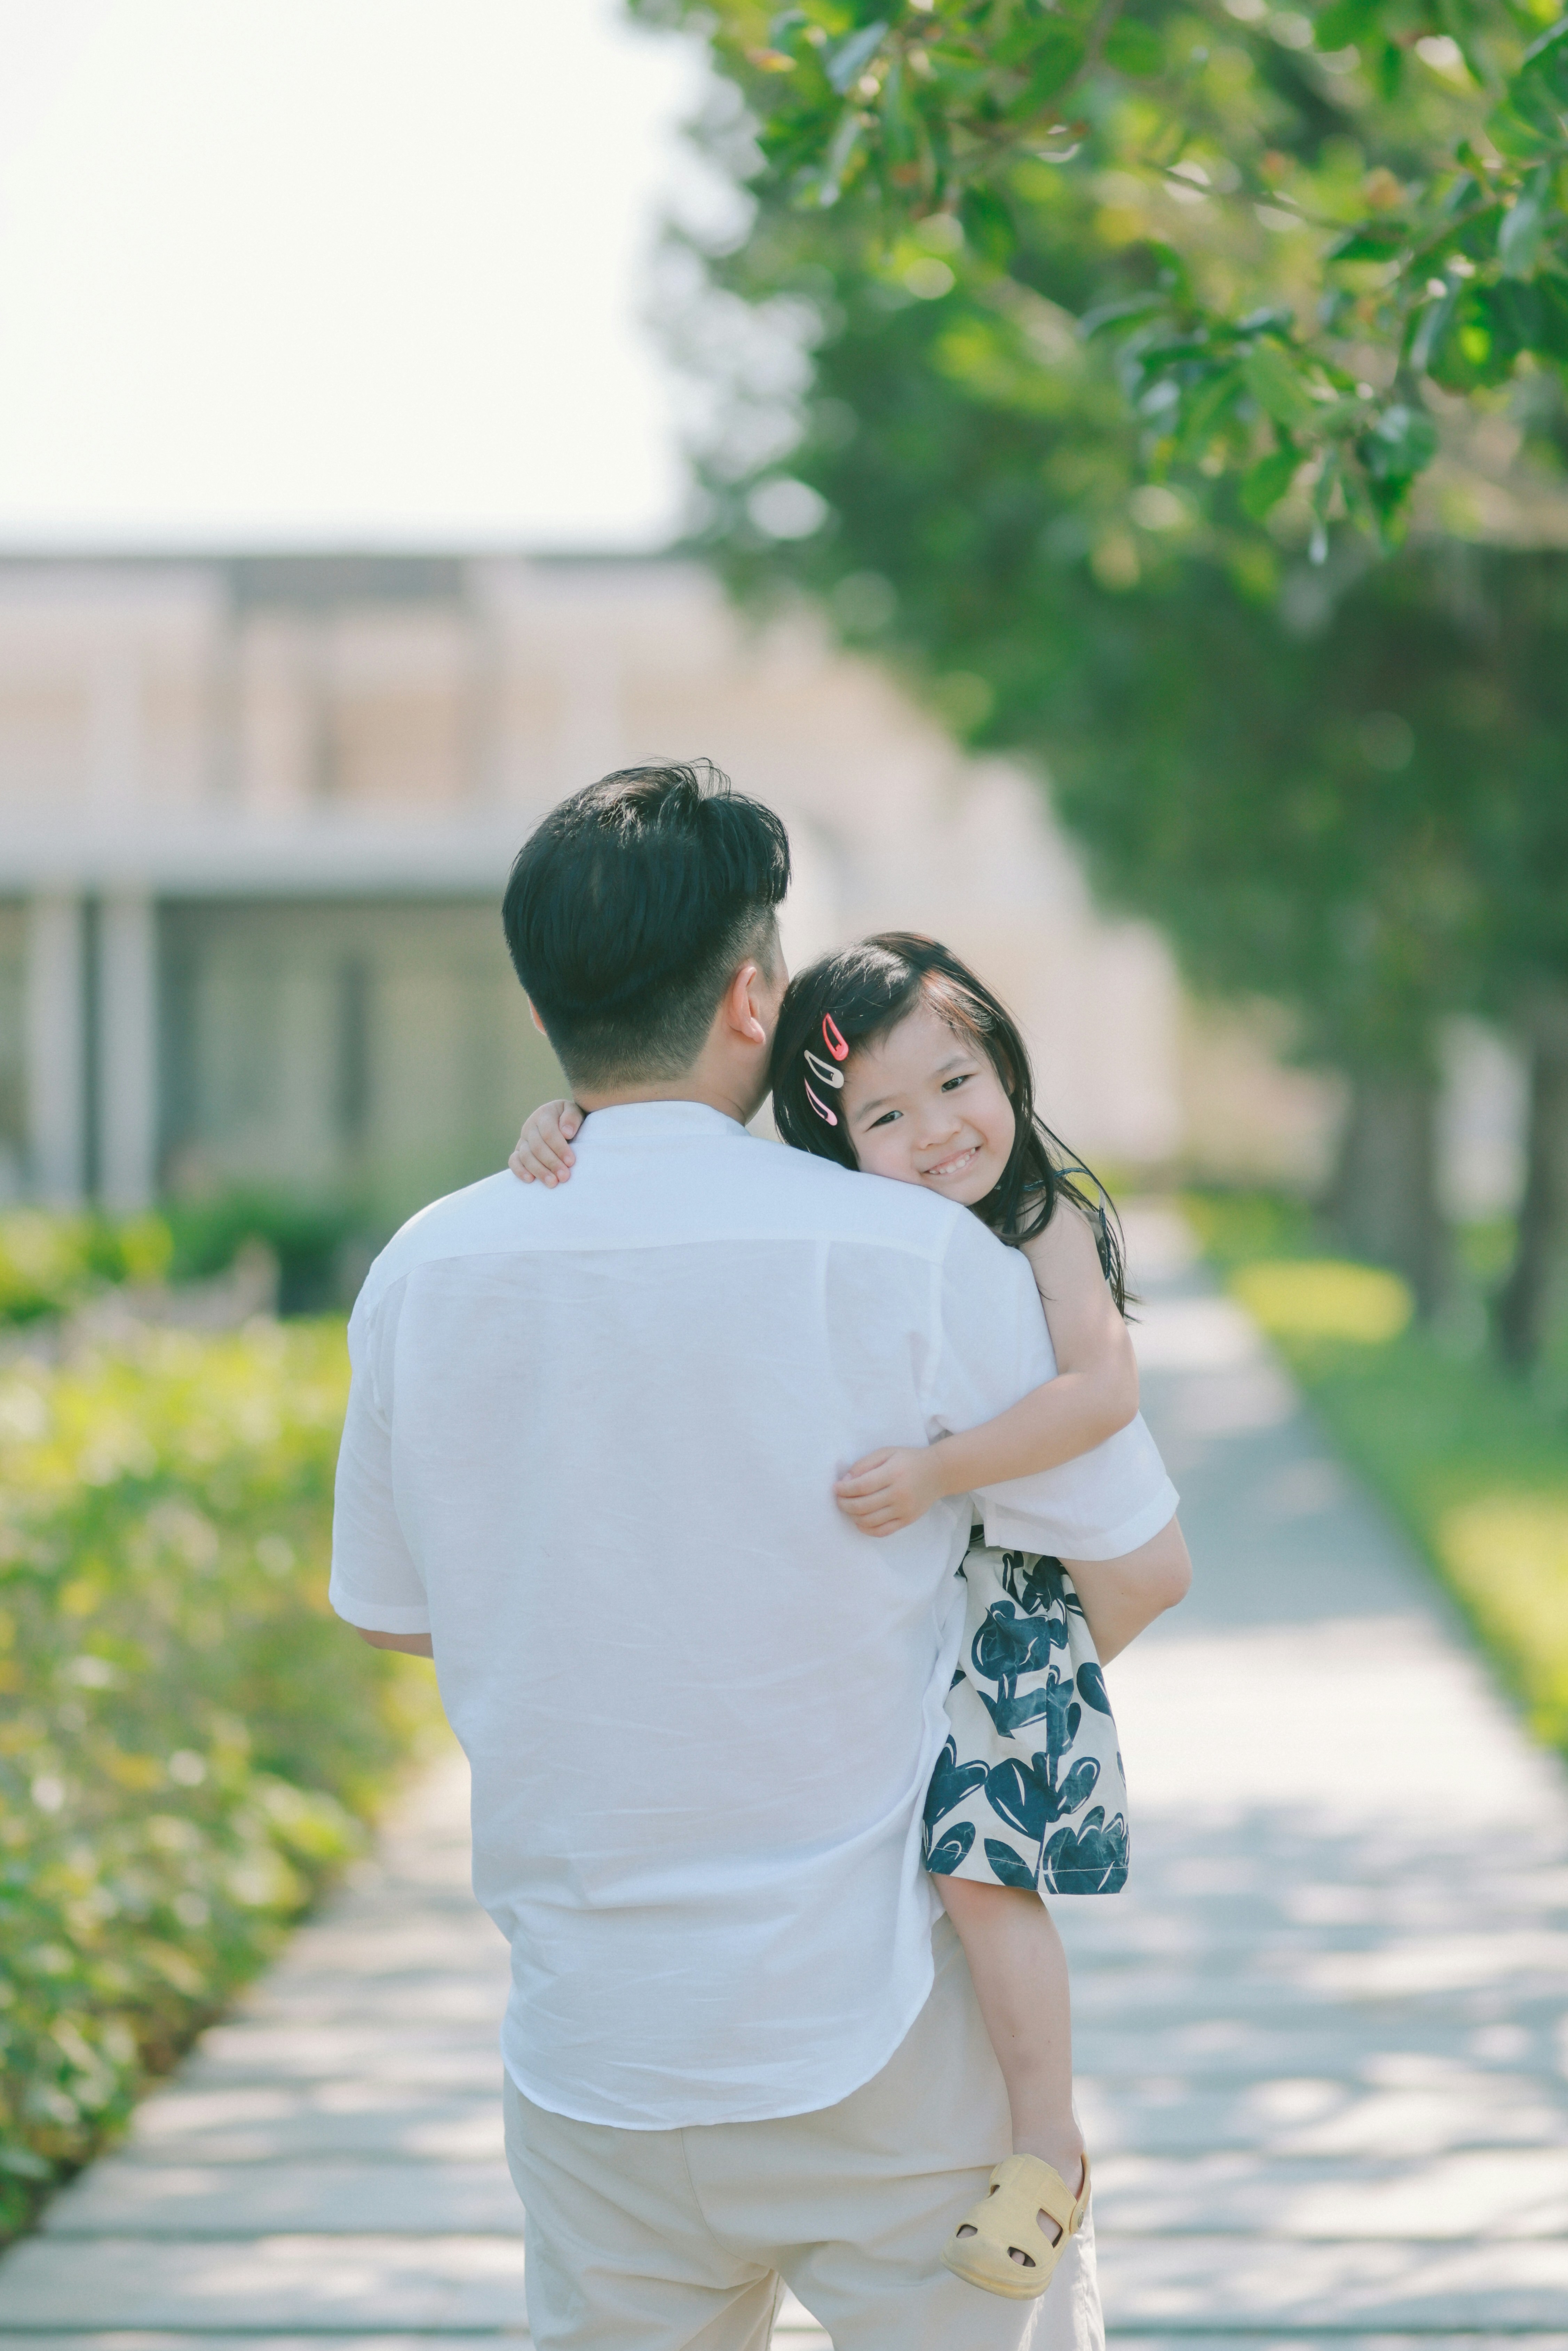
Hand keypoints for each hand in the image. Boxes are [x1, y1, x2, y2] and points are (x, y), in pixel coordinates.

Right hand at [510, 1099, 582, 1185]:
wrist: (561, 1121)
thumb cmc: (570, 1119)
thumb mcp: (575, 1112)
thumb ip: (572, 1118)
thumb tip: (566, 1132)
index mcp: (544, 1115)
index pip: (549, 1133)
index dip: (559, 1148)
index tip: (571, 1162)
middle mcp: (530, 1127)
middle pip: (537, 1147)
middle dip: (552, 1163)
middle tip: (564, 1177)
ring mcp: (523, 1139)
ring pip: (526, 1156)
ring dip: (539, 1171)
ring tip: (552, 1183)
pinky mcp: (519, 1151)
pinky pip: (514, 1161)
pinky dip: (519, 1171)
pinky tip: (530, 1180)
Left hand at [834, 1444, 950, 1536]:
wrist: (938, 1472)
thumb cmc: (908, 1460)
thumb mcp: (886, 1452)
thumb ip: (864, 1464)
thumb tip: (845, 1481)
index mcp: (893, 1473)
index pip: (861, 1486)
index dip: (844, 1489)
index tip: (836, 1488)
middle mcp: (899, 1494)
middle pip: (863, 1506)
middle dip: (844, 1504)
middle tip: (839, 1499)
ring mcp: (904, 1510)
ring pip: (870, 1521)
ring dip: (853, 1516)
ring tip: (848, 1508)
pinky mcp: (907, 1520)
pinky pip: (882, 1531)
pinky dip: (866, 1529)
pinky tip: (860, 1521)